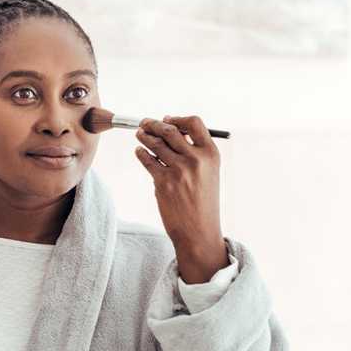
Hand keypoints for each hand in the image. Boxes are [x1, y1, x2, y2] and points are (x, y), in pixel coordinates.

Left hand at [134, 115, 229, 283]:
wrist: (199, 231)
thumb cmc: (203, 203)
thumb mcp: (209, 174)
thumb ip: (196, 154)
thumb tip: (173, 132)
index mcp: (211, 155)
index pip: (194, 123)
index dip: (178, 119)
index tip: (168, 119)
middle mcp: (195, 160)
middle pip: (170, 130)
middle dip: (154, 124)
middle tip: (145, 123)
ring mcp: (178, 170)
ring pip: (155, 143)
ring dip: (144, 136)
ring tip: (140, 134)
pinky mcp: (163, 182)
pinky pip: (147, 160)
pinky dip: (141, 153)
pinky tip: (139, 151)